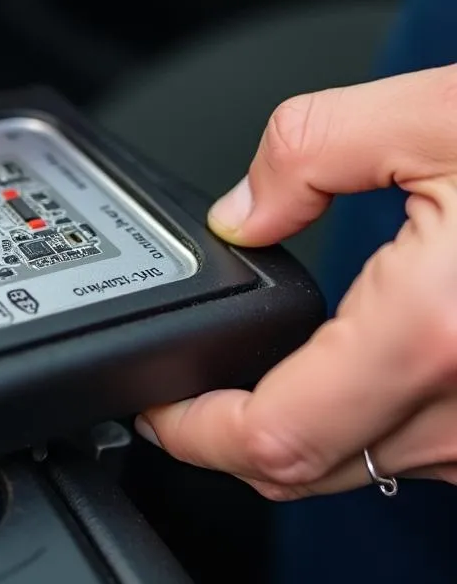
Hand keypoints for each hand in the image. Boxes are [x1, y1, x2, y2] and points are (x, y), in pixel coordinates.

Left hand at [137, 65, 456, 498]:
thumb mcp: (436, 115)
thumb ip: (310, 151)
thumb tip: (244, 212)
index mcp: (436, 333)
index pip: (274, 435)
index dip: (194, 431)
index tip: (155, 406)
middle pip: (307, 467)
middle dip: (229, 436)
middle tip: (185, 391)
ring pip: (366, 464)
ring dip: (298, 426)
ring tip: (259, 365)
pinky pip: (425, 449)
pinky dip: (364, 420)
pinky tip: (350, 367)